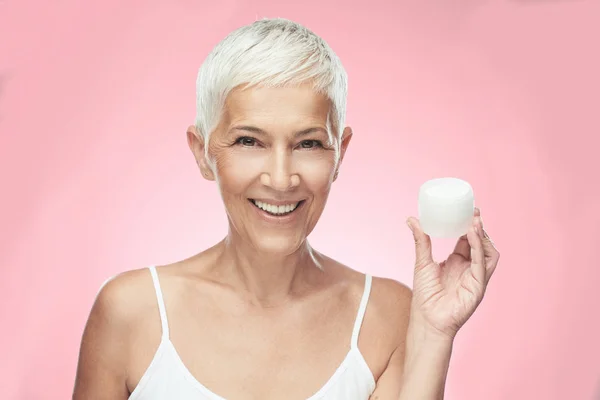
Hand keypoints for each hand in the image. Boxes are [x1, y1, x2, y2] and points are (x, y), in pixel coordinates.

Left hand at [406, 208, 499, 339]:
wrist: (426, 320)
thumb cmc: (424, 295)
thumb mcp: (422, 262)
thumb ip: (421, 240)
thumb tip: (411, 219)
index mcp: (458, 261)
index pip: (468, 238)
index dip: (469, 224)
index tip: (467, 209)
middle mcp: (470, 268)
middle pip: (481, 243)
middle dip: (479, 227)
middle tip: (473, 212)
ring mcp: (476, 277)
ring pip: (489, 252)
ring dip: (483, 236)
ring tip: (474, 221)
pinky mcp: (479, 286)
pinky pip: (483, 264)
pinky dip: (480, 248)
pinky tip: (472, 235)